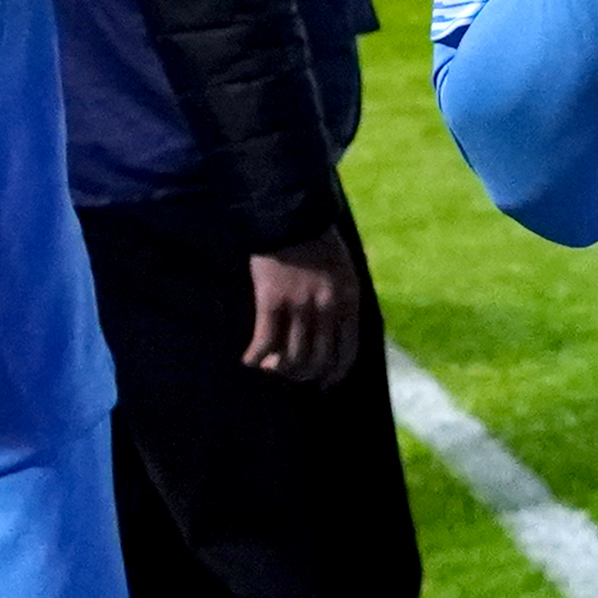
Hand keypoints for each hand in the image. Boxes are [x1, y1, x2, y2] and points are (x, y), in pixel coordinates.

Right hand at [242, 223, 361, 384]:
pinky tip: (249, 359)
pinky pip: (265, 342)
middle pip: (317, 360)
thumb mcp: (343, 268)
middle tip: (289, 374)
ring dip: (278, 369)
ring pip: (291, 357)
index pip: (347, 352)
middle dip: (303, 375)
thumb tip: (336, 331)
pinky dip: (255, 357)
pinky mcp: (272, 300)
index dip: (333, 375)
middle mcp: (327, 308)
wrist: (289, 212)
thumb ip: (342, 298)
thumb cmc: (316, 238)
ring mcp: (299, 305)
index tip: (322, 384)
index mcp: (349, 300)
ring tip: (268, 366)